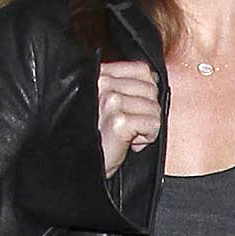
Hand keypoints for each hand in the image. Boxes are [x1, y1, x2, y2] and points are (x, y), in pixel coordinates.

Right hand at [97, 61, 160, 176]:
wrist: (79, 166)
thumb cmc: (94, 136)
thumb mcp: (104, 102)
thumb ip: (124, 85)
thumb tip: (155, 77)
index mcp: (98, 74)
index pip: (142, 69)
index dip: (147, 90)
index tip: (134, 107)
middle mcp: (102, 84)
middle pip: (151, 88)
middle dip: (147, 110)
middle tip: (129, 125)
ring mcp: (110, 101)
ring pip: (154, 107)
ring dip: (147, 126)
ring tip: (128, 134)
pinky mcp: (119, 121)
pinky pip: (154, 123)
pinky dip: (149, 137)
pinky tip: (131, 143)